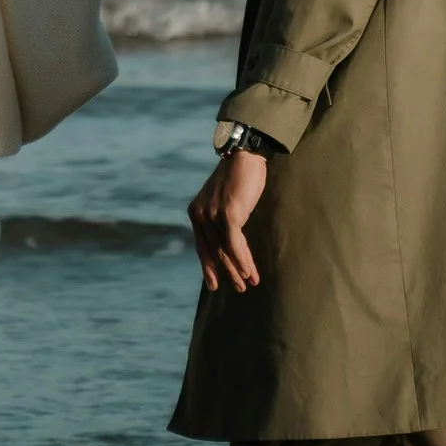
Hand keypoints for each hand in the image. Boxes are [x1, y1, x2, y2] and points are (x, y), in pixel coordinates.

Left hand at [187, 151, 266, 292]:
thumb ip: (220, 218)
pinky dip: (243, 260)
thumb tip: (227, 242)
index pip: (201, 246)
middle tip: (238, 289)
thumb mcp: (223, 200)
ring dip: (239, 270)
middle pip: (215, 251)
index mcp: (195, 212)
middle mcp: (201, 215)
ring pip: (225, 251)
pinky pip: (235, 245)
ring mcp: (213, 215)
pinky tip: (250, 272)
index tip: (213, 284)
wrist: (243, 156)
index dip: (208, 267)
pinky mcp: (228, 215)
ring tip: (248, 284)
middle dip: (227, 272)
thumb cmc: (236, 177)